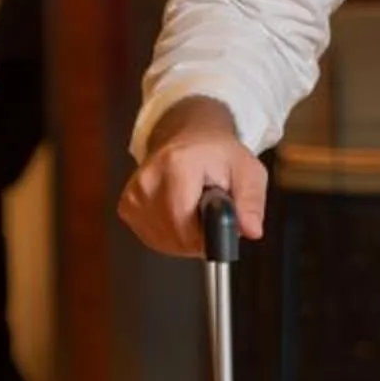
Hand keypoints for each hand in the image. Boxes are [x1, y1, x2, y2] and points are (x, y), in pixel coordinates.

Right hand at [117, 98, 267, 257]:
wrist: (191, 138)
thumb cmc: (220, 156)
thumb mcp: (249, 171)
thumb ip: (251, 201)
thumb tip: (252, 230)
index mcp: (177, 164)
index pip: (184, 222)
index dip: (206, 237)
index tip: (218, 227)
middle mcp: (149, 178)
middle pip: (174, 236)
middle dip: (199, 238)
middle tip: (211, 215)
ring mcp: (134, 193)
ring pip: (163, 241)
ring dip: (185, 239)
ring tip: (196, 212)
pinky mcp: (127, 206)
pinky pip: (152, 238)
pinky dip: (170, 236)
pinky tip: (180, 216)